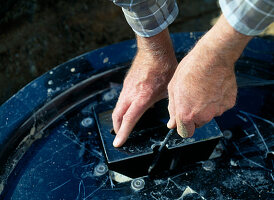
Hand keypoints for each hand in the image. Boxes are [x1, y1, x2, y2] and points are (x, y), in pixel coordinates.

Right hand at [112, 29, 177, 146]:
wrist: (154, 50)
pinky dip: (123, 107)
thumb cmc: (164, 68)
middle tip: (118, 135)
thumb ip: (166, 106)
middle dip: (117, 127)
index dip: (123, 133)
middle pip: (117, 115)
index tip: (118, 143)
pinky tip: (130, 108)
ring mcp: (127, 87)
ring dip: (118, 117)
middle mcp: (131, 94)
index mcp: (142, 97)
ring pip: (118, 107)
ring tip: (122, 125)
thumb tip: (170, 119)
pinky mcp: (127, 82)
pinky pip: (122, 98)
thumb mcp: (168, 91)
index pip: (129, 120)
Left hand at [167, 15, 251, 136]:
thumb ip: (173, 109)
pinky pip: (220, 106)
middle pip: (198, 124)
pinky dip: (217, 100)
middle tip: (192, 97)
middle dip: (194, 115)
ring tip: (203, 89)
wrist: (212, 57)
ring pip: (209, 115)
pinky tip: (213, 87)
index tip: (183, 119)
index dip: (183, 126)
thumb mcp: (173, 89)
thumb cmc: (190, 70)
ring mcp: (218, 110)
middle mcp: (203, 116)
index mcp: (186, 115)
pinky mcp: (229, 103)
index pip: (185, 133)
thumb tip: (172, 124)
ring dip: (206, 107)